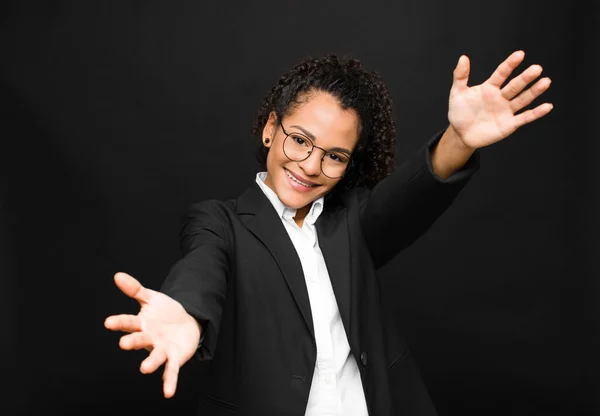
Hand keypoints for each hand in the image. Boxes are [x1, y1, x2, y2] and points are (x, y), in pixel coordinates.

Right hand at [104, 272, 200, 397]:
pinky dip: (169, 382)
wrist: (186, 324)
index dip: (119, 322)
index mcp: (142, 324)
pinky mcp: (174, 358)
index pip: (128, 322)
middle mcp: (149, 338)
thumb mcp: (151, 298)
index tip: (108, 322)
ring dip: (150, 363)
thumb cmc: (164, 313)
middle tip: (123, 344)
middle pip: (140, 339)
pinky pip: (171, 371)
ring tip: (144, 369)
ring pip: (155, 356)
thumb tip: (117, 275)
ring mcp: (161, 349)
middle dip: (132, 341)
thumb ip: (135, 289)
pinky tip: (168, 393)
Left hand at [448, 50, 552, 148]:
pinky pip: (525, 117)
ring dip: (534, 91)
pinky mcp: (509, 124)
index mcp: (489, 87)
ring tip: (545, 81)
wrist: (460, 134)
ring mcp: (506, 110)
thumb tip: (463, 57)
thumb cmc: (459, 112)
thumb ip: (460, 76)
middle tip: (537, 68)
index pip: (501, 73)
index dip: (510, 64)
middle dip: (526, 78)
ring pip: (523, 99)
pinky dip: (536, 113)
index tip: (520, 54)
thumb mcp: (457, 93)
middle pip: (515, 85)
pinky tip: (547, 106)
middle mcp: (501, 97)